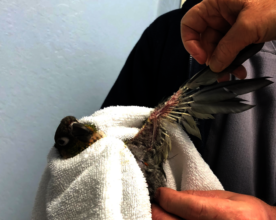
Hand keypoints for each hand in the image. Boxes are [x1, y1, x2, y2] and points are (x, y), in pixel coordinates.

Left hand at [152, 187, 275, 219]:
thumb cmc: (249, 217)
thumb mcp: (229, 199)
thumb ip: (199, 197)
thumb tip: (172, 195)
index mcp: (230, 216)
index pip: (189, 206)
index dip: (168, 198)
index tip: (160, 193)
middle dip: (157, 210)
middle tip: (156, 204)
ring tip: (163, 213)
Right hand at [181, 0, 275, 81]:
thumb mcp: (249, 25)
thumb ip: (227, 47)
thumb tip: (214, 66)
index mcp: (217, 3)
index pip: (190, 23)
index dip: (191, 42)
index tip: (202, 58)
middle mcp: (221, 13)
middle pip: (205, 39)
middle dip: (212, 57)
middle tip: (219, 72)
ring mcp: (232, 23)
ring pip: (219, 47)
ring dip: (224, 62)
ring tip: (231, 75)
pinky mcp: (243, 32)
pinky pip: (232, 48)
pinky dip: (234, 60)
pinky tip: (240, 69)